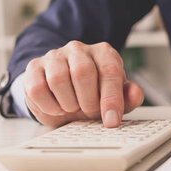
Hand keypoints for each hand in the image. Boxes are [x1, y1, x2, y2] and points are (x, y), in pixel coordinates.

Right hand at [23, 41, 143, 127]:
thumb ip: (128, 96)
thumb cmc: (93, 94)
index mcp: (103, 53)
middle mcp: (79, 49)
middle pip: (83, 72)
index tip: (111, 120)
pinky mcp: (34, 68)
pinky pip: (38, 88)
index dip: (111, 99)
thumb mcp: (115, 98)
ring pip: (58, 79)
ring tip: (73, 107)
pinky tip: (57, 106)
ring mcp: (54, 56)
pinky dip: (49, 105)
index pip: (109, 71)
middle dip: (88, 101)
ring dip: (68, 103)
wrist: (64, 94)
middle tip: (89, 112)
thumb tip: (136, 94)